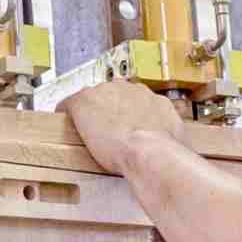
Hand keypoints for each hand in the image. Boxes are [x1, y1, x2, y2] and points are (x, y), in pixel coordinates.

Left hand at [60, 81, 185, 174]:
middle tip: (107, 134)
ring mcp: (105, 92)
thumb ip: (172, 137)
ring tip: (86, 133)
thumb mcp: (177, 139)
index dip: (128, 116)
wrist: (149, 153)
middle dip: (109, 112)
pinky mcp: (83, 101)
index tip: (125, 129)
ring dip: (90, 114)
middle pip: (112, 96)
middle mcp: (129, 89)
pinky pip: (68, 104)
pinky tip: (63, 124)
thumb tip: (179, 150)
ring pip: (92, 100)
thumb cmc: (165, 152)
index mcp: (151, 98)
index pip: (135, 101)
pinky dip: (66, 114)